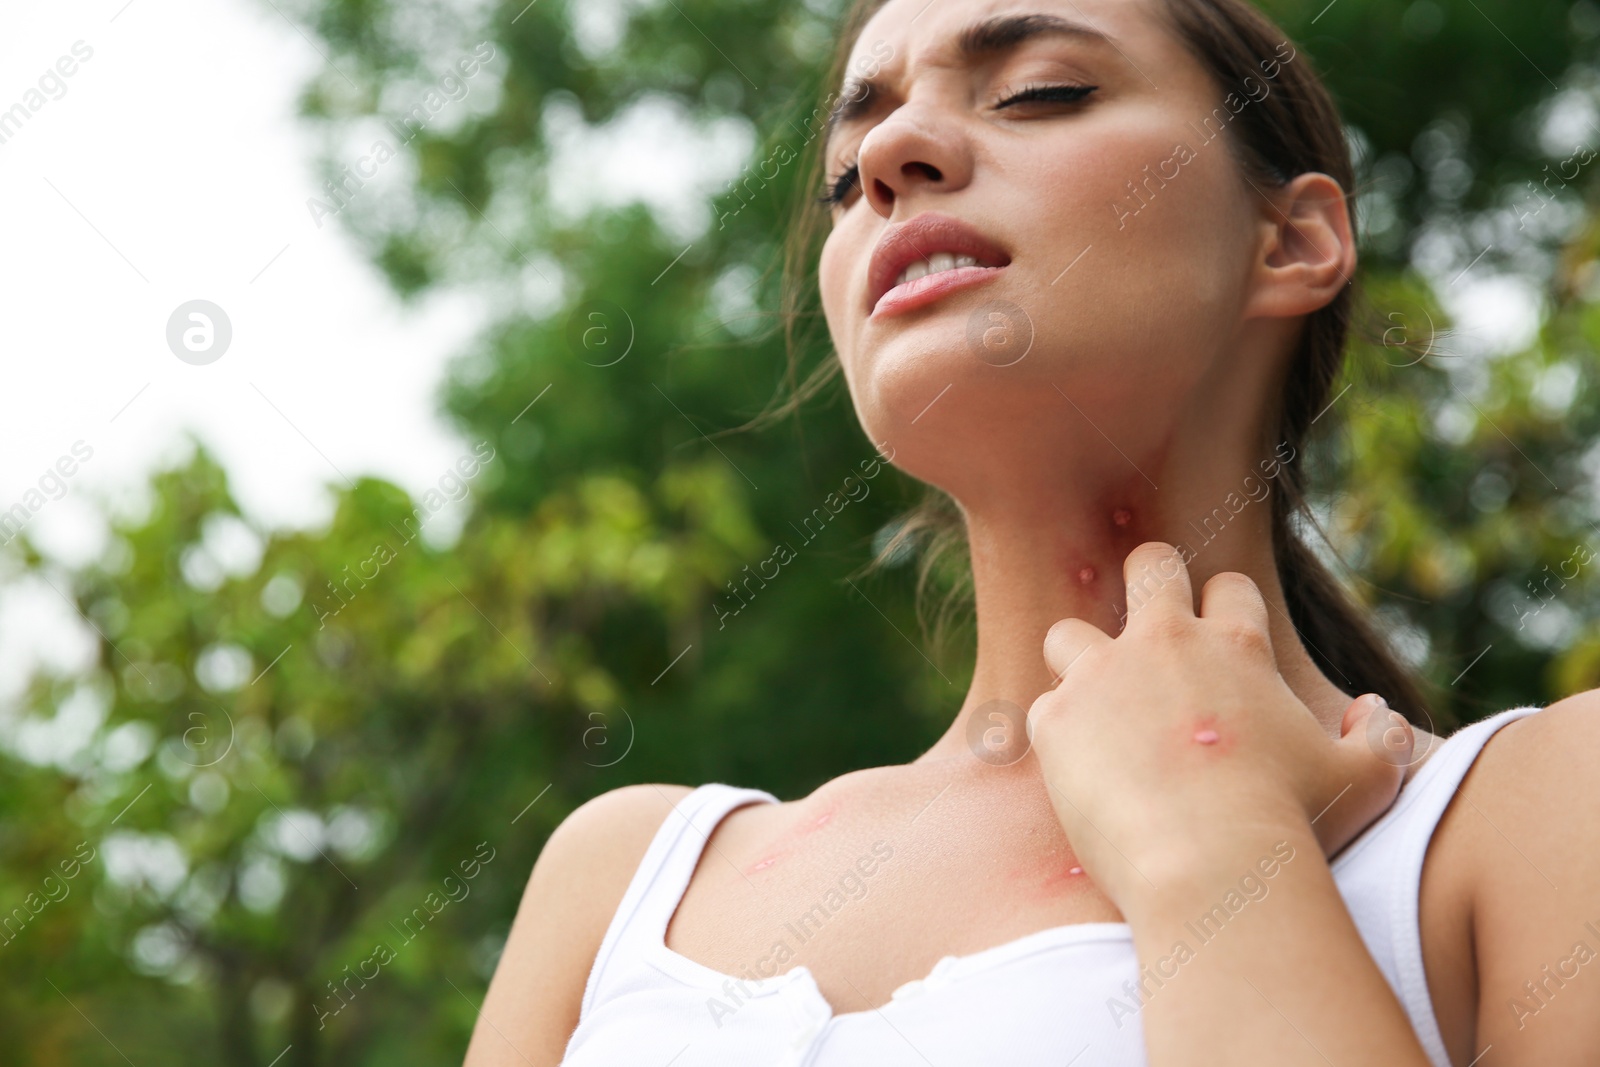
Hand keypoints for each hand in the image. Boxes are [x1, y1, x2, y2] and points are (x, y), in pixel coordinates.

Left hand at [1024, 541, 1411, 915]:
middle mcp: (1163, 642)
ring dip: (1080, 664)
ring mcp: (1101, 676)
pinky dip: (1058, 737)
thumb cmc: (1295, 825)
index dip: (1224, 609)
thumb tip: (1376, 711)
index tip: (1221, 644)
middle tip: (1147, 638)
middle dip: (1146, 585)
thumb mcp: (1366, 782)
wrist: (1212, 866)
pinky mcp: (1057, 720)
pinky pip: (1043, 710)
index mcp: (1236, 646)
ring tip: (1097, 712)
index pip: (1228, 588)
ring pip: (1068, 634)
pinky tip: (1078, 773)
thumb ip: (1383, 739)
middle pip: (1147, 567)